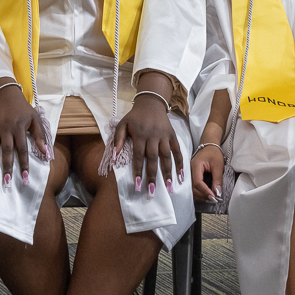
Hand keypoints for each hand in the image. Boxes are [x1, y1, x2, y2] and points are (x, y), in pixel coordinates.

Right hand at [0, 82, 47, 188]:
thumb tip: (46, 153)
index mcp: (18, 129)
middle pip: (6, 151)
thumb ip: (40, 136)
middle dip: (6, 167)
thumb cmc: (22, 108)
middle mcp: (5, 130)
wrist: (5, 94)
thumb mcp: (35, 118)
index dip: (24, 164)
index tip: (25, 178)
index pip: (22, 150)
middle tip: (6, 182)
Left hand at [111, 81, 182, 196]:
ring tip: (168, 188)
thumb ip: (118, 139)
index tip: (137, 185)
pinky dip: (180, 163)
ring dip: (168, 173)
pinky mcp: (173, 136)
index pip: (138, 156)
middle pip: (153, 159)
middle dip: (152, 176)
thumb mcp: (122, 124)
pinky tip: (181, 176)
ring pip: (166, 156)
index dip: (138, 170)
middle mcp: (153, 137)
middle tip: (151, 191)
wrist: (151, 103)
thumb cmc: (135, 117)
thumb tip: (114, 156)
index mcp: (140, 135)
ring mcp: (164, 137)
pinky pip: (177, 151)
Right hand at [189, 141, 224, 202]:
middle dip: (202, 195)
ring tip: (210, 198)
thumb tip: (217, 193)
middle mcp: (189, 170)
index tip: (213, 197)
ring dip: (200, 195)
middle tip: (213, 199)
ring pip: (191, 189)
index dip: (205, 191)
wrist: (209, 146)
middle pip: (192, 187)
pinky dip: (199, 192)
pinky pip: (193, 186)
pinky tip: (206, 194)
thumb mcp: (218, 165)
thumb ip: (217, 179)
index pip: (197, 182)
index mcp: (195, 166)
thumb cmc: (213, 153)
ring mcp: (189, 173)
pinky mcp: (191, 176)